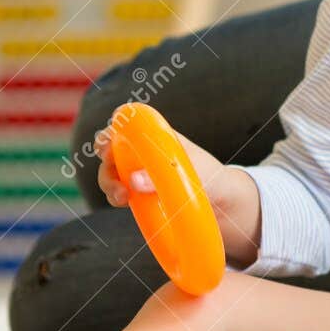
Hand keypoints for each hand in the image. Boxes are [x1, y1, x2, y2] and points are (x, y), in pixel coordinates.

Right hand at [94, 121, 229, 208]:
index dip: (111, 133)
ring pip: (111, 174)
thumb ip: (166, 176)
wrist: (223, 202)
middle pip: (111, 151)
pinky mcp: (140, 194)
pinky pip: (120, 193)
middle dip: (106, 165)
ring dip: (109, 184)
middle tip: (115, 180)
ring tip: (122, 198)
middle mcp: (144, 152)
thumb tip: (133, 181)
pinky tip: (125, 204)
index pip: (127, 126)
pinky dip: (116, 198)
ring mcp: (140, 173)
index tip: (106, 145)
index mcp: (157, 137)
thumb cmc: (211, 177)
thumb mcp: (193, 175)